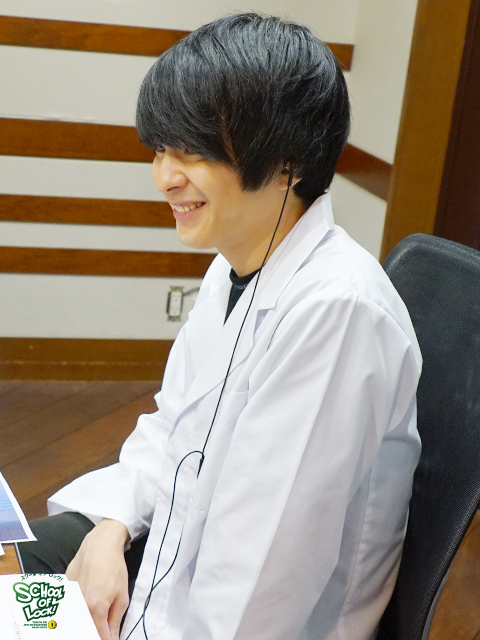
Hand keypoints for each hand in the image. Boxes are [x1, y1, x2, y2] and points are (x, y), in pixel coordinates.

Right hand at [66, 518, 129, 639]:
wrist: (101, 545)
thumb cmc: (114, 568)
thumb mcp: (122, 596)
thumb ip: (115, 621)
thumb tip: (113, 639)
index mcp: (95, 609)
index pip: (99, 637)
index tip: (111, 637)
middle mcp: (79, 607)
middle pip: (84, 630)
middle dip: (94, 632)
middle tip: (103, 626)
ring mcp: (69, 598)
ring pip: (76, 620)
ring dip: (84, 621)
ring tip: (95, 610)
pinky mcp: (64, 590)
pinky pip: (68, 606)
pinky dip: (76, 609)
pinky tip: (83, 601)